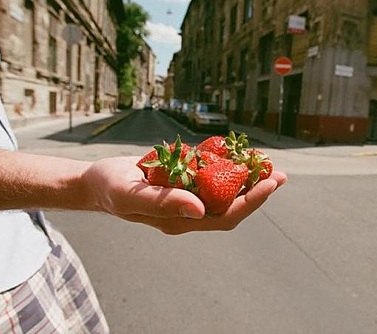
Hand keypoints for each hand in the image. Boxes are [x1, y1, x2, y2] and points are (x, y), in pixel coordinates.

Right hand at [82, 157, 286, 234]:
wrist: (96, 182)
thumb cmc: (110, 189)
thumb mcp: (131, 196)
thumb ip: (163, 204)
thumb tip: (200, 211)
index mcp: (181, 220)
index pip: (225, 216)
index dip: (251, 202)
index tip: (271, 183)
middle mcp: (189, 212)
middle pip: (231, 206)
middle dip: (257, 191)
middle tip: (279, 174)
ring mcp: (186, 197)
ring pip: (224, 192)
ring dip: (246, 179)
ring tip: (265, 163)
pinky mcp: (182, 182)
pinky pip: (210, 177)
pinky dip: (226, 167)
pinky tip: (237, 155)